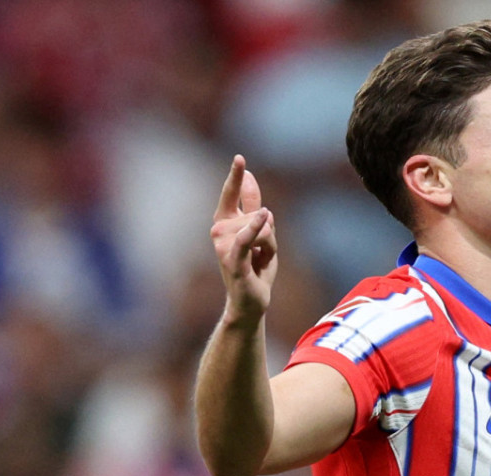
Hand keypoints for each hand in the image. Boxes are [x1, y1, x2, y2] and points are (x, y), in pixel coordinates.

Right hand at [210, 155, 277, 323]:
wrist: (250, 302)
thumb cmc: (254, 268)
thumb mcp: (260, 234)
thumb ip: (253, 207)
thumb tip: (251, 179)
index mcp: (225, 223)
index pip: (230, 194)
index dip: (236, 176)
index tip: (240, 157)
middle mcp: (220, 232)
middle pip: (258, 214)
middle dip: (270, 232)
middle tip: (262, 253)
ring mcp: (224, 246)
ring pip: (262, 228)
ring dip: (270, 246)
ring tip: (260, 261)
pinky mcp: (234, 261)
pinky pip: (246, 240)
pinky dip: (254, 229)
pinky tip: (263, 216)